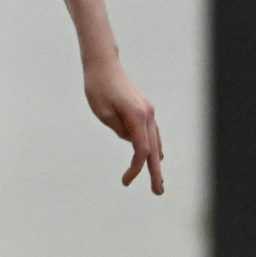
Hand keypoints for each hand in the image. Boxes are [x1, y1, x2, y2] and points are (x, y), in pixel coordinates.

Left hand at [85, 57, 162, 194]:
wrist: (103, 64)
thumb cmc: (98, 87)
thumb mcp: (102, 112)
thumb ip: (118, 129)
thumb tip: (130, 140)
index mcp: (137, 116)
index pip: (141, 150)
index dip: (135, 169)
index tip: (126, 181)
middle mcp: (147, 114)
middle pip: (153, 149)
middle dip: (155, 172)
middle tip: (158, 192)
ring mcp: (147, 111)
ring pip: (155, 141)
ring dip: (156, 161)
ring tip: (157, 180)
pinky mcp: (143, 109)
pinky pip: (152, 133)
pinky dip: (154, 146)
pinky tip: (156, 157)